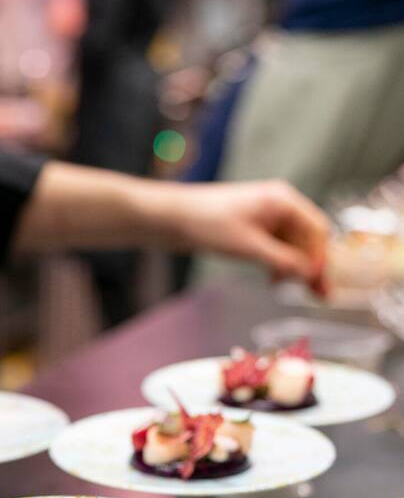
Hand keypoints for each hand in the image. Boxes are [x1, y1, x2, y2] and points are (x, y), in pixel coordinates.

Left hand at [169, 180, 328, 291]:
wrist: (177, 218)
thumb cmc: (210, 224)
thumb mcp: (250, 246)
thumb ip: (283, 260)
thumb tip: (309, 274)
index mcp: (284, 201)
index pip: (317, 229)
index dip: (320, 258)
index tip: (318, 283)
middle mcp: (281, 205)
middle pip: (308, 238)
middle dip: (312, 266)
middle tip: (321, 296)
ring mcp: (268, 215)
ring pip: (294, 244)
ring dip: (296, 267)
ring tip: (299, 292)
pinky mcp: (256, 226)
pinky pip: (278, 245)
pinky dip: (280, 262)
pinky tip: (276, 280)